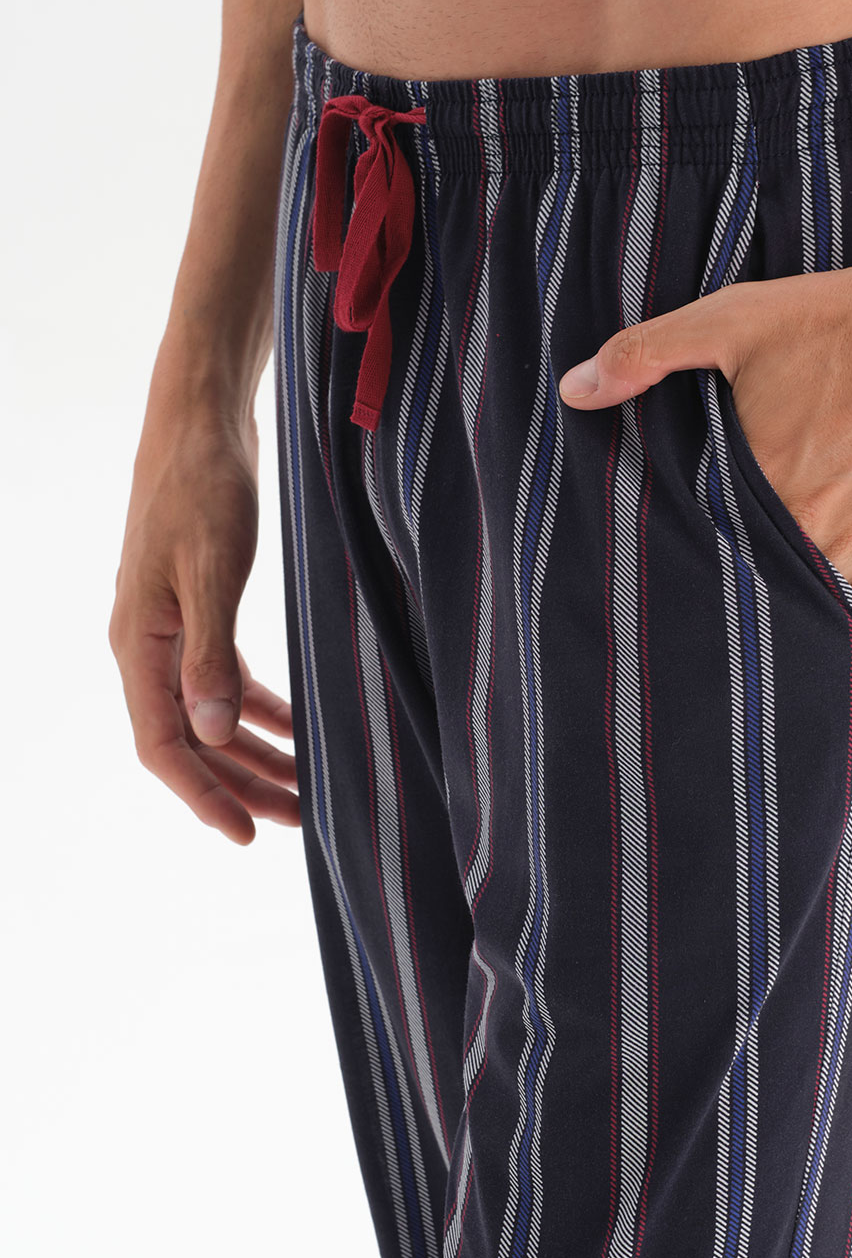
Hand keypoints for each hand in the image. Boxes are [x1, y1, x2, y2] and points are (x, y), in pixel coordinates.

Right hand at [109, 405, 299, 844]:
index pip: (163, 746)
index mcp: (139, 645)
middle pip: (190, 741)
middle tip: (298, 819)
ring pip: (208, 714)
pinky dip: (257, 707)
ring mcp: (170, 628)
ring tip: (305, 787)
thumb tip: (209, 732)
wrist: (197, 422)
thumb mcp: (211, 570)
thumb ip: (211, 655)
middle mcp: (147, 646)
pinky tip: (295, 726)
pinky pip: (221, 678)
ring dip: (254, 752)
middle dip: (241, 784)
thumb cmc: (202, 487)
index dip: (203, 795)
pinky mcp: (196, 607)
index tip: (246, 835)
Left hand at [558, 250, 851, 615]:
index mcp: (752, 483)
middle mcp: (804, 529)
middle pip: (742, 579)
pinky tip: (810, 603)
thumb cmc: (845, 320)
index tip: (659, 561)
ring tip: (750, 599)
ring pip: (796, 602)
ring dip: (773, 600)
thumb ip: (647, 353)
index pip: (693, 543)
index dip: (675, 554)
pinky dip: (832, 608)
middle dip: (721, 580)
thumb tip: (573, 390)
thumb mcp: (734, 320)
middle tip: (702, 586)